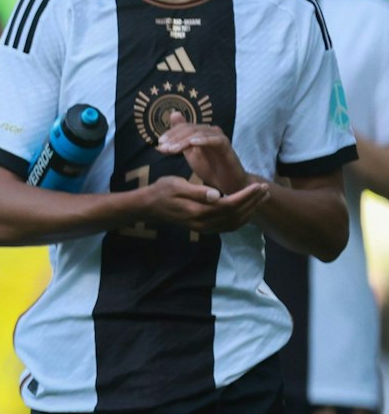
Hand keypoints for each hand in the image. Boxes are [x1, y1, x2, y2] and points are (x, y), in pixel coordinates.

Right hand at [140, 173, 269, 233]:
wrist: (148, 207)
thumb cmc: (161, 191)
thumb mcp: (176, 185)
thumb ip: (197, 191)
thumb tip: (217, 195)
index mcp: (198, 211)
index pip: (229, 205)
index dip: (246, 196)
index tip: (257, 185)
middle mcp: (203, 223)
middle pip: (235, 215)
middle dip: (253, 202)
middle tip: (265, 189)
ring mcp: (204, 228)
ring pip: (234, 223)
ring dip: (250, 211)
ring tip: (261, 198)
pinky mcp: (204, 228)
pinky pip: (228, 227)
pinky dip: (241, 219)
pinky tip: (247, 209)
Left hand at [158, 112, 249, 193]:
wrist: (226, 183)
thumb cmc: (209, 168)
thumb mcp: (190, 153)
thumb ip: (181, 138)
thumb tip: (172, 115)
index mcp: (201, 133)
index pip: (184, 127)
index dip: (171, 133)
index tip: (159, 143)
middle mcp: (210, 132)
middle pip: (190, 128)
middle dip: (174, 137)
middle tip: (163, 147)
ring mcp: (219, 138)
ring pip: (199, 133)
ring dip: (184, 140)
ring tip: (172, 149)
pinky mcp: (227, 146)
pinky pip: (216, 140)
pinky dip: (203, 140)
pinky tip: (192, 143)